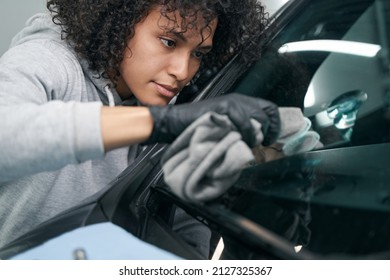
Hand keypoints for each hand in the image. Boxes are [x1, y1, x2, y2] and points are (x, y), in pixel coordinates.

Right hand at [144, 93, 279, 146]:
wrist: (177, 123)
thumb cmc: (199, 126)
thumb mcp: (225, 124)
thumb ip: (240, 127)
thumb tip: (256, 139)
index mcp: (240, 102)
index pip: (269, 108)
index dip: (275, 124)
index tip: (270, 138)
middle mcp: (239, 99)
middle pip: (267, 113)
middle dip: (267, 131)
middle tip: (260, 143)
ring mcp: (231, 103)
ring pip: (258, 119)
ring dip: (255, 135)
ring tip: (246, 144)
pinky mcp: (224, 108)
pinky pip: (244, 123)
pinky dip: (244, 135)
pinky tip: (237, 141)